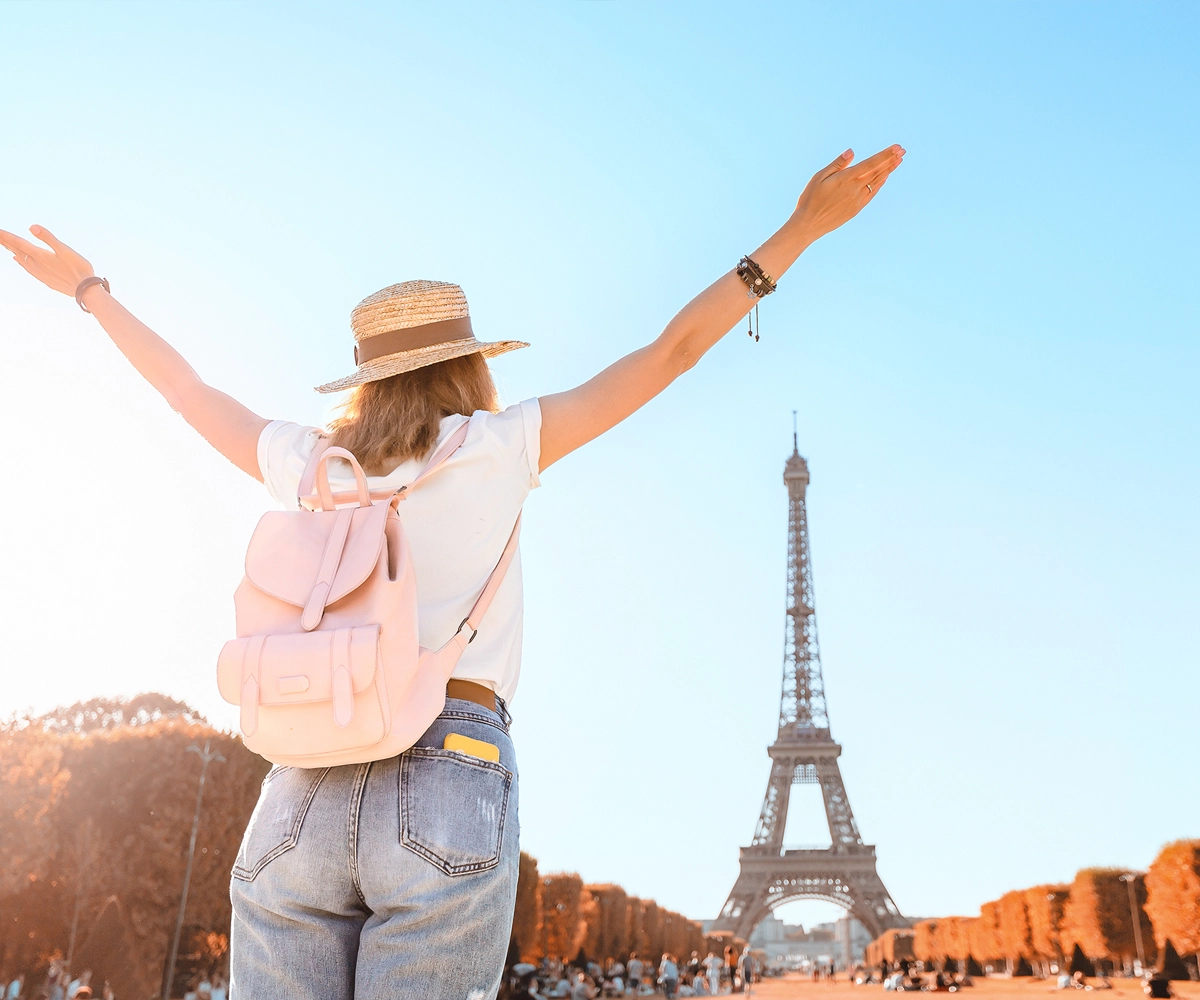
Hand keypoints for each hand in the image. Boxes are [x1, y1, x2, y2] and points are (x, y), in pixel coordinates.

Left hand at [0, 225, 95, 296]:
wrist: (85, 290)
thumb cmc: (78, 268)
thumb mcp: (65, 250)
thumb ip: (48, 238)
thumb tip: (31, 227)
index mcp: (40, 255)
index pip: (18, 243)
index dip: (6, 236)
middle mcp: (36, 264)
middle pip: (17, 250)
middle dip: (5, 242)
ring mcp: (39, 273)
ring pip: (20, 259)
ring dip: (12, 251)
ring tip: (4, 245)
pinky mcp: (44, 279)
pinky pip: (27, 268)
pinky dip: (20, 262)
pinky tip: (18, 260)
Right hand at [790, 144, 905, 244]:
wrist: (808, 225)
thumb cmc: (810, 199)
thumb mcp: (819, 177)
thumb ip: (837, 164)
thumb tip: (852, 152)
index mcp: (846, 179)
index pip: (871, 163)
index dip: (885, 155)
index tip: (897, 147)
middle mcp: (855, 189)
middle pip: (878, 172)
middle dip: (891, 160)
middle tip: (903, 151)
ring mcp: (857, 200)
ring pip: (877, 182)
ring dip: (888, 171)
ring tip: (898, 161)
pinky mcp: (856, 209)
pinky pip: (872, 194)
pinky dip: (879, 184)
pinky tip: (884, 178)